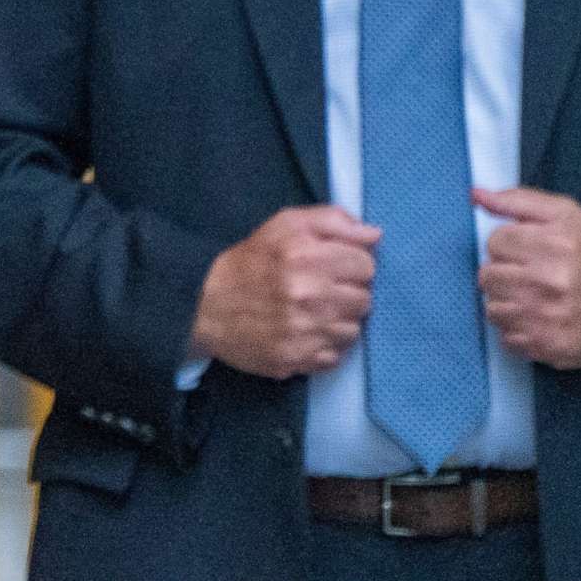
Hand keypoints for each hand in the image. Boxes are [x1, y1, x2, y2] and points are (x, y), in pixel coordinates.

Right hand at [187, 205, 379, 378]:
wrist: (205, 304)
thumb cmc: (251, 260)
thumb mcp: (285, 224)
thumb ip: (332, 220)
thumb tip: (374, 235)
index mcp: (307, 257)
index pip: (365, 265)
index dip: (352, 264)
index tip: (335, 266)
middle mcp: (309, 296)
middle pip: (365, 300)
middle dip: (348, 293)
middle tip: (323, 290)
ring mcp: (305, 333)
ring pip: (353, 331)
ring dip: (338, 321)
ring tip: (314, 312)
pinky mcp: (297, 361)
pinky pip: (335, 356)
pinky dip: (325, 346)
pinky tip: (306, 333)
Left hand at [474, 187, 580, 369]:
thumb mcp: (566, 214)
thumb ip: (518, 200)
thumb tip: (476, 195)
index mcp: (553, 246)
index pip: (494, 244)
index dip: (508, 246)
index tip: (526, 252)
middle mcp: (548, 284)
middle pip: (487, 277)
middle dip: (503, 273)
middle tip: (527, 275)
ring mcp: (547, 320)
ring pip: (492, 309)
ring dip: (506, 302)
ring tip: (531, 298)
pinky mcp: (548, 348)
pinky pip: (507, 338)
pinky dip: (517, 330)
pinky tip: (537, 320)